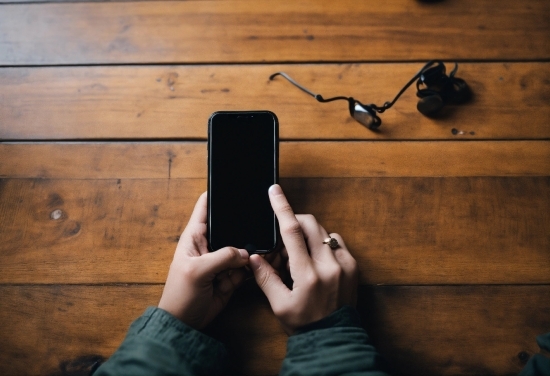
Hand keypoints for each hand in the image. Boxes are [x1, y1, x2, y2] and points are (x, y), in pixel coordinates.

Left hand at [158, 192, 249, 328]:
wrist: (185, 323)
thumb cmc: (180, 295)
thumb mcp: (198, 271)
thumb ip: (223, 256)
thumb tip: (245, 252)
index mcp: (194, 236)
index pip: (205, 207)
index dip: (217, 194)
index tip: (232, 184)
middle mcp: (209, 245)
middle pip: (231, 226)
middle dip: (243, 227)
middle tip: (257, 225)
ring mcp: (221, 260)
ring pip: (241, 247)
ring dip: (249, 251)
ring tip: (256, 253)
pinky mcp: (230, 275)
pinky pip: (245, 265)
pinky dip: (251, 267)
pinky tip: (255, 266)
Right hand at [249, 184, 357, 334]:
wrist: (334, 338)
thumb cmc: (305, 323)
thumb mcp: (279, 305)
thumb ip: (265, 278)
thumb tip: (254, 257)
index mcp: (308, 275)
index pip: (292, 232)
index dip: (282, 208)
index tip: (275, 191)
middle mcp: (329, 265)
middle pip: (310, 224)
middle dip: (295, 222)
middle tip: (285, 240)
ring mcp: (345, 264)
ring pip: (324, 232)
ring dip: (309, 235)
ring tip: (300, 258)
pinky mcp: (354, 266)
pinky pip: (336, 242)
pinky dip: (323, 244)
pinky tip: (316, 261)